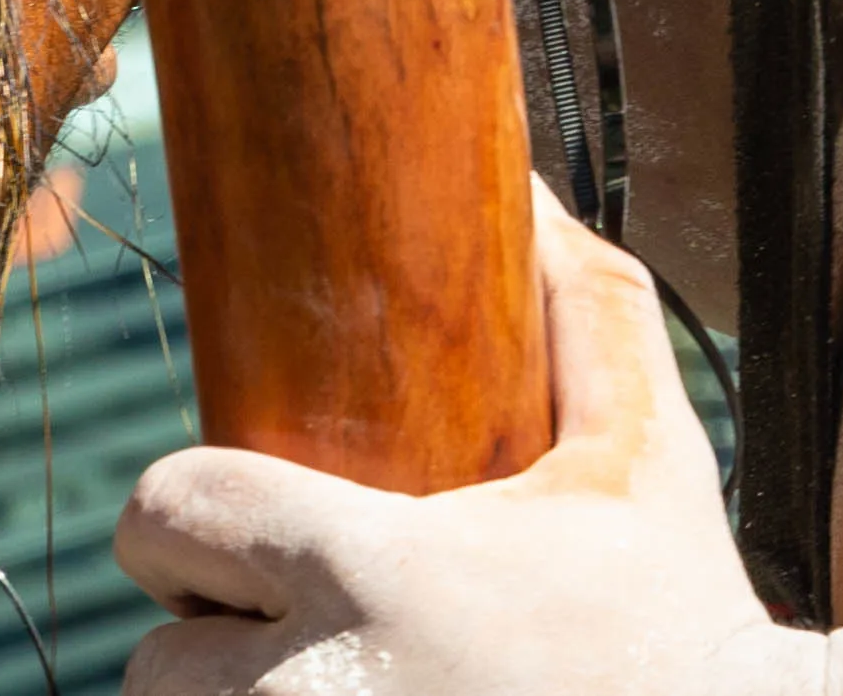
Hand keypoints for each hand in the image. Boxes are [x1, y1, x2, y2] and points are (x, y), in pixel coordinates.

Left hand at [112, 184, 813, 695]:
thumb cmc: (684, 623)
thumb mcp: (644, 458)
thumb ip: (588, 314)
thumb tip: (535, 196)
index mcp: (364, 572)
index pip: (169, 511)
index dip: (187, 517)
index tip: (233, 531)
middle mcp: (309, 690)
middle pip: (158, 661)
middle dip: (213, 641)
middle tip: (289, 635)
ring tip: (323, 690)